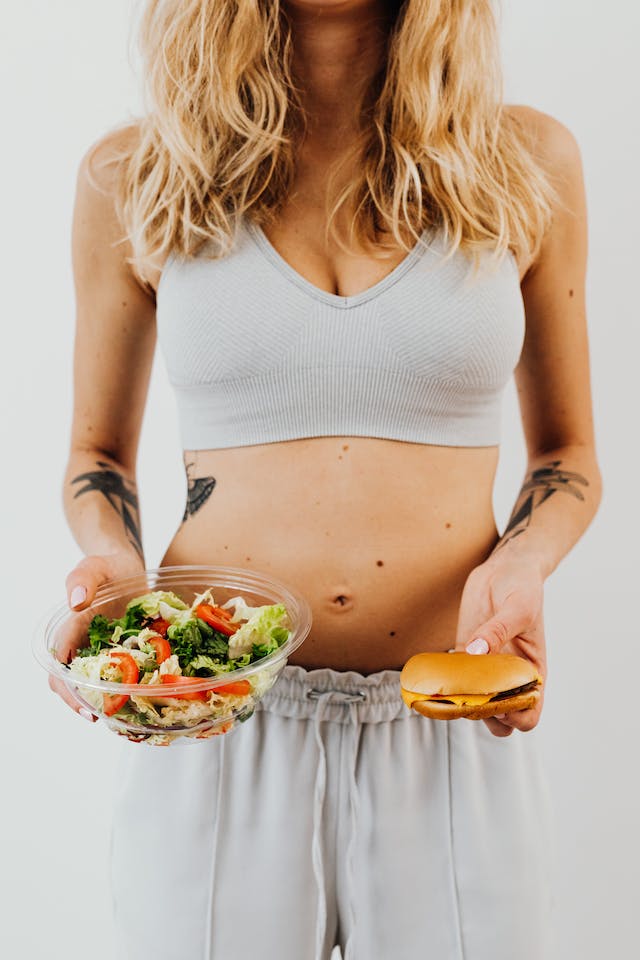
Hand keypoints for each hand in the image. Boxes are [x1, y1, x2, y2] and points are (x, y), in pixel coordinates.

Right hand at [49, 552, 144, 719]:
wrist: (126, 565)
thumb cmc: (107, 566)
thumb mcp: (94, 567)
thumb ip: (83, 580)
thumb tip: (77, 602)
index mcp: (71, 632)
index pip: (61, 669)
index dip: (70, 692)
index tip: (87, 708)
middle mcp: (84, 647)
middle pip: (74, 685)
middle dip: (87, 704)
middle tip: (108, 719)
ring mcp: (105, 652)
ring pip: (100, 685)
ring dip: (109, 701)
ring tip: (128, 717)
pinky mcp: (125, 652)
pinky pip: (125, 674)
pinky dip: (131, 687)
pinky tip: (147, 696)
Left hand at [455, 555, 546, 737]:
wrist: (505, 569)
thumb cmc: (523, 588)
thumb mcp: (518, 607)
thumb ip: (497, 631)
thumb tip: (476, 652)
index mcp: (532, 671)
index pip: (529, 714)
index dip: (514, 716)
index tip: (498, 699)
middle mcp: (509, 676)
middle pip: (499, 720)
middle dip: (484, 715)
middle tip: (468, 695)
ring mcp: (486, 668)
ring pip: (474, 704)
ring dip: (461, 702)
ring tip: (448, 686)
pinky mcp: (466, 654)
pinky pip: (455, 679)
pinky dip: (445, 683)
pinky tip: (436, 673)